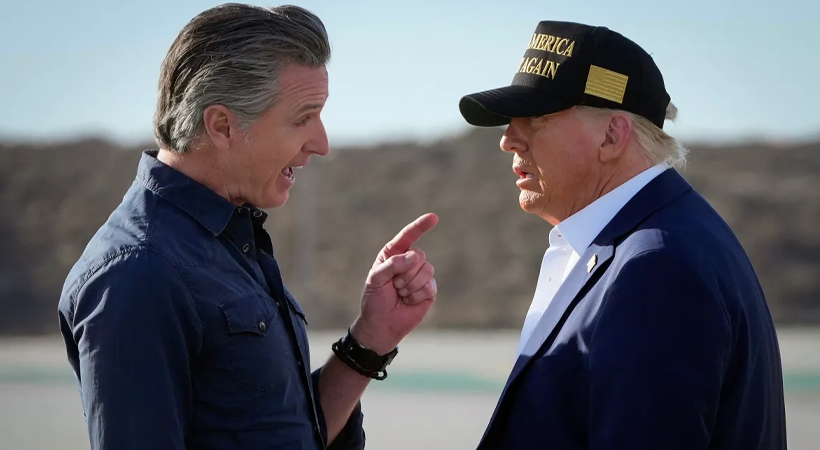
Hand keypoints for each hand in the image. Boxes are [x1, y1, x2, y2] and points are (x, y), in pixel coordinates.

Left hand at [351, 213, 438, 353]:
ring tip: (401, 293)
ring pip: (426, 270)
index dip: (421, 226)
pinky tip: (409, 301)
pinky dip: (417, 295)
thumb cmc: (375, 299)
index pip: (408, 236)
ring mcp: (421, 275)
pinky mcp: (429, 289)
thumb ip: (393, 264)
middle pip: (418, 255)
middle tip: (394, 285)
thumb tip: (415, 257)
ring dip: (411, 285)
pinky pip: (430, 285)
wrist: (382, 324)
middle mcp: (409, 262)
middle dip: (405, 272)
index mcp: (394, 254)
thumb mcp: (376, 279)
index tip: (434, 217)